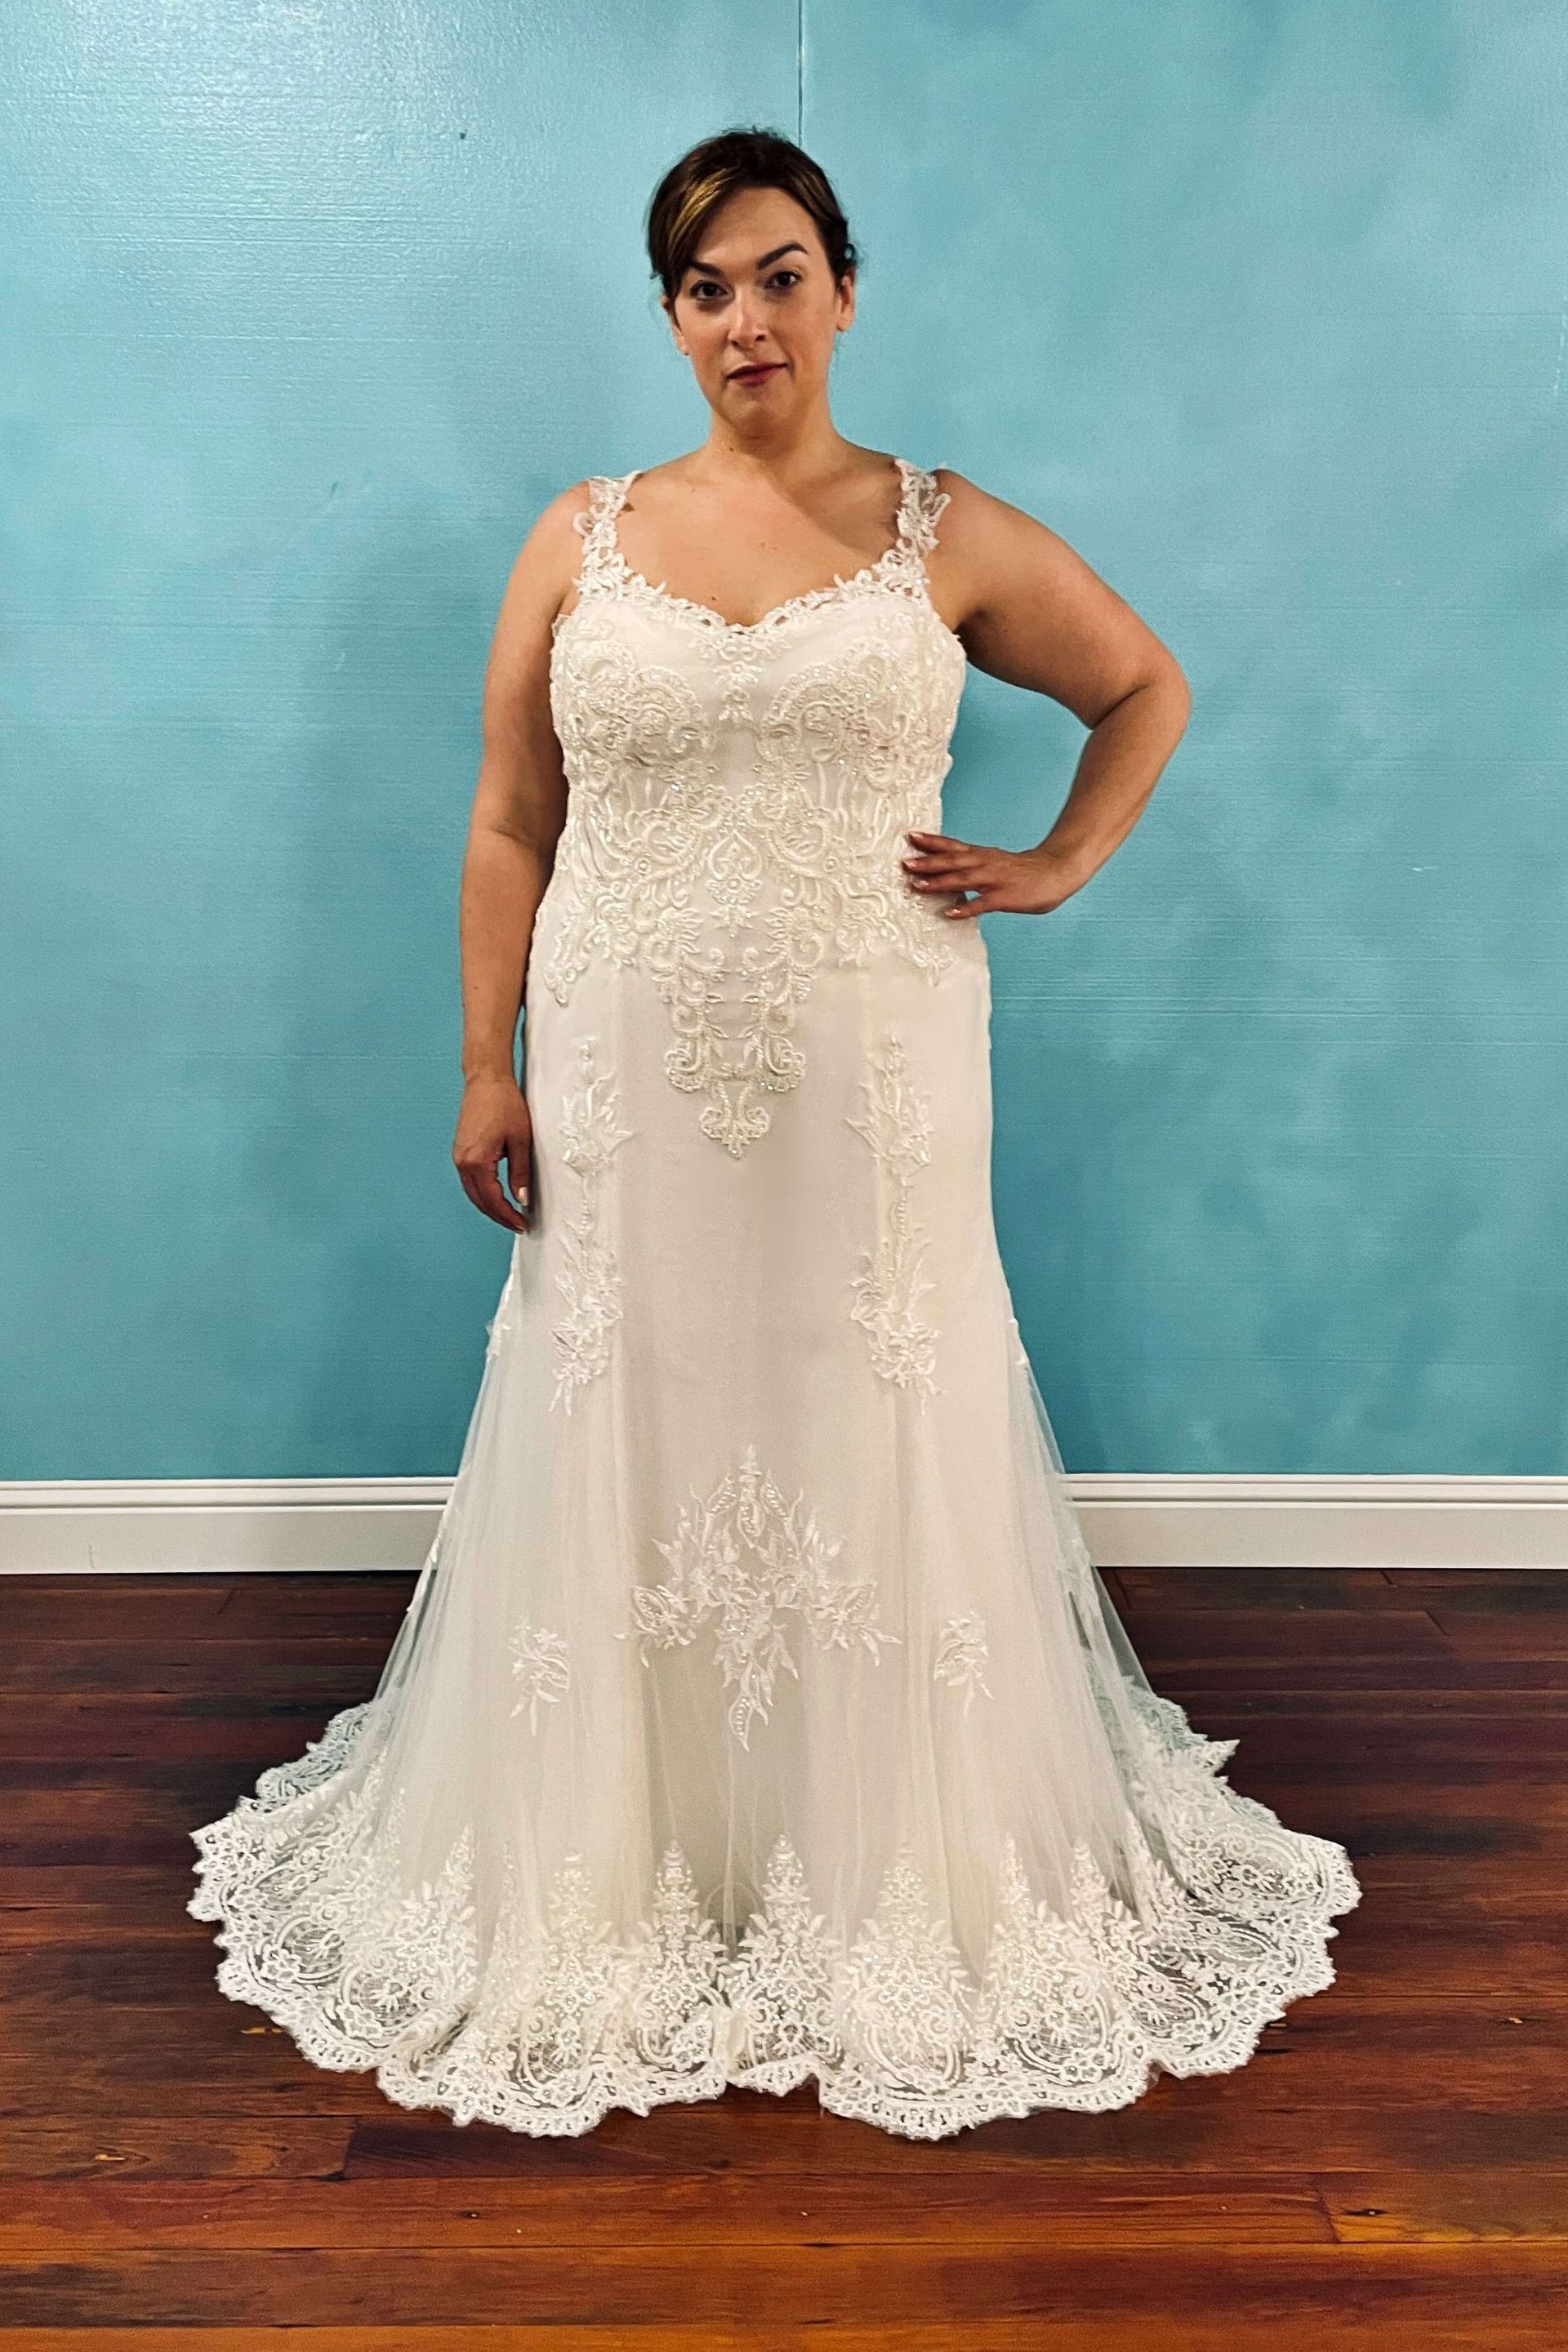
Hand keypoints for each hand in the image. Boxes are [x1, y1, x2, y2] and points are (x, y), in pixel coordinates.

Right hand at [453, 1075, 533, 1230]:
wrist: (487, 1080)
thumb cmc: (504, 1104)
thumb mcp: (520, 1141)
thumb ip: (520, 1173)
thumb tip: (522, 1198)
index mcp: (476, 1161)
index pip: (493, 1199)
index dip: (508, 1215)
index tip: (521, 1224)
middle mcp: (462, 1161)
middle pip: (479, 1201)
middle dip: (498, 1216)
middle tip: (517, 1224)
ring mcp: (458, 1156)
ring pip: (473, 1192)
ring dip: (490, 1206)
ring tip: (509, 1214)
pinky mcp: (460, 1151)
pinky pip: (470, 1180)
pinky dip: (482, 1192)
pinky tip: (496, 1196)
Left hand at [902, 832, 1089, 917]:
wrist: (1059, 870)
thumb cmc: (1027, 870)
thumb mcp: (998, 862)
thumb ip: (976, 867)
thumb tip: (953, 874)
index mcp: (984, 854)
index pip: (953, 846)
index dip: (932, 842)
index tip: (911, 836)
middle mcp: (986, 863)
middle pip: (952, 860)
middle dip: (927, 861)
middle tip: (904, 862)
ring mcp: (995, 879)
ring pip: (962, 879)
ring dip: (938, 882)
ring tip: (916, 885)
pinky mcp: (1004, 897)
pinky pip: (982, 903)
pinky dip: (965, 907)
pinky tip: (950, 913)